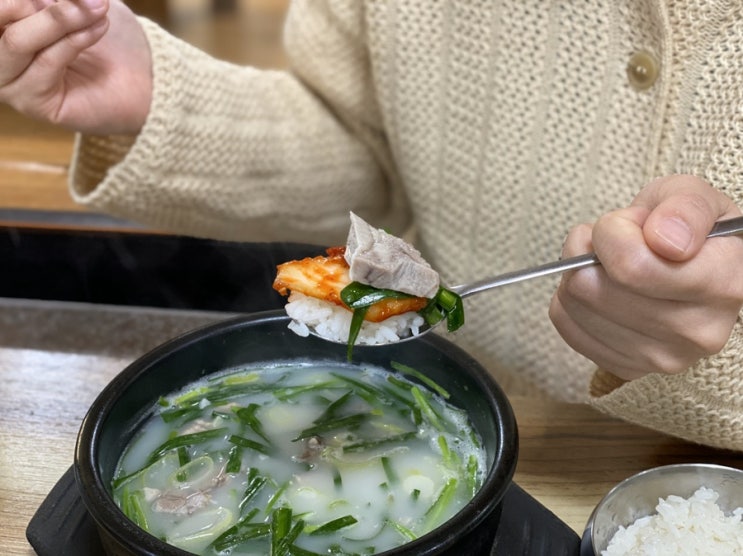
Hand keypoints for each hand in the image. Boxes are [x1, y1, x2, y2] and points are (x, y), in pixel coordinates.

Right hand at [0, 0, 151, 134]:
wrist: (142, 73)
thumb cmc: (104, 29)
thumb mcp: (74, 1)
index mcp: (1, 24)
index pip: (0, 7)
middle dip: (46, 9)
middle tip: (85, 0)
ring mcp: (10, 82)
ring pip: (17, 42)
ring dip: (60, 20)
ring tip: (98, 9)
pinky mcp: (33, 104)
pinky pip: (46, 63)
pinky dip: (74, 41)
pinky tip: (100, 28)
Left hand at [549, 174, 742, 380]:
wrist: (685, 263)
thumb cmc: (686, 228)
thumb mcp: (692, 196)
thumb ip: (685, 209)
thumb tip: (665, 240)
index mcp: (725, 285)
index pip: (632, 266)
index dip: (613, 232)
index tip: (630, 222)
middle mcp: (699, 332)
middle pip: (592, 287)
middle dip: (590, 250)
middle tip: (611, 240)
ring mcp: (663, 358)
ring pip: (574, 304)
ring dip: (577, 272)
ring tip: (607, 263)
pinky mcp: (629, 368)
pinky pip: (565, 324)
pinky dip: (570, 300)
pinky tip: (599, 288)